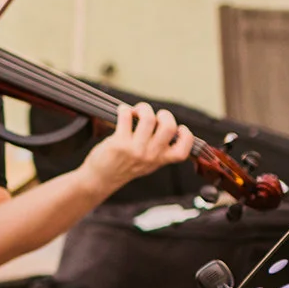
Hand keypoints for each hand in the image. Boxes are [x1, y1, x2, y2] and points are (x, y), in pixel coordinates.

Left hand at [78, 101, 194, 191]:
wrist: (102, 178)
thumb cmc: (125, 167)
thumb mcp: (148, 164)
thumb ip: (159, 150)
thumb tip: (165, 124)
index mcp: (161, 160)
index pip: (183, 150)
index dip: (186, 136)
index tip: (180, 128)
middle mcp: (150, 155)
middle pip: (169, 127)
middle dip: (164, 114)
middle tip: (154, 115)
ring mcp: (135, 149)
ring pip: (148, 118)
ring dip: (142, 108)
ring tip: (136, 111)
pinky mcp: (119, 143)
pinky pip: (126, 117)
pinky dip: (124, 109)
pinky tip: (123, 111)